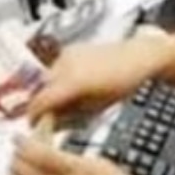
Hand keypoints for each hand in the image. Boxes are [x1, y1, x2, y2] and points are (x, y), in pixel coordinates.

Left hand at [9, 135, 162, 174]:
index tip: (19, 137)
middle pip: (25, 170)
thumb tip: (55, 151)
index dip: (24, 143)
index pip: (38, 153)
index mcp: (75, 171)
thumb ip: (74, 158)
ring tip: (15, 169)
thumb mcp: (102, 163)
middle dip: (17, 155)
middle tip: (18, 150)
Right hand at [25, 35, 174, 124]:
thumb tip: (50, 124)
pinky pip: (56, 68)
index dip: (35, 117)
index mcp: (72, 82)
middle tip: (49, 117)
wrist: (139, 57)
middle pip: (40, 89)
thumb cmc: (124, 83)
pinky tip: (73, 87)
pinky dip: (59, 79)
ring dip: (50, 91)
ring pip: (46, 78)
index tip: (36, 125)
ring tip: (67, 101)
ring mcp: (67, 54)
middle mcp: (65, 64)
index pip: (40, 102)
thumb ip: (68, 117)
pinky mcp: (70, 49)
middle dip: (42, 104)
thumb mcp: (95, 109)